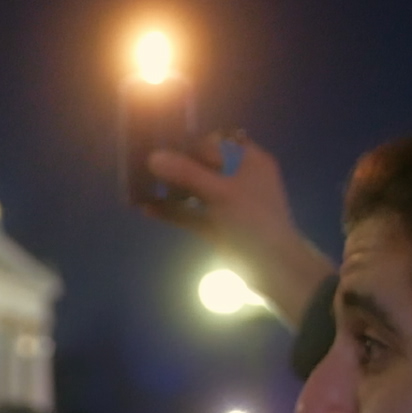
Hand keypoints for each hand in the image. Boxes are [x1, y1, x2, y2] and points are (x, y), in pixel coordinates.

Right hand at [139, 133, 336, 332]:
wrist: (272, 268)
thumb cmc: (254, 221)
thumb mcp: (222, 192)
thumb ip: (187, 172)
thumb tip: (152, 157)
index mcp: (249, 161)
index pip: (215, 144)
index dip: (189, 146)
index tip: (161, 149)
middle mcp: (237, 177)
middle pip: (200, 165)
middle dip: (173, 167)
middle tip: (145, 167)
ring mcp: (225, 203)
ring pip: (192, 190)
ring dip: (168, 189)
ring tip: (139, 186)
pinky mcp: (214, 226)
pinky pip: (188, 213)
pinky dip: (170, 211)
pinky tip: (146, 208)